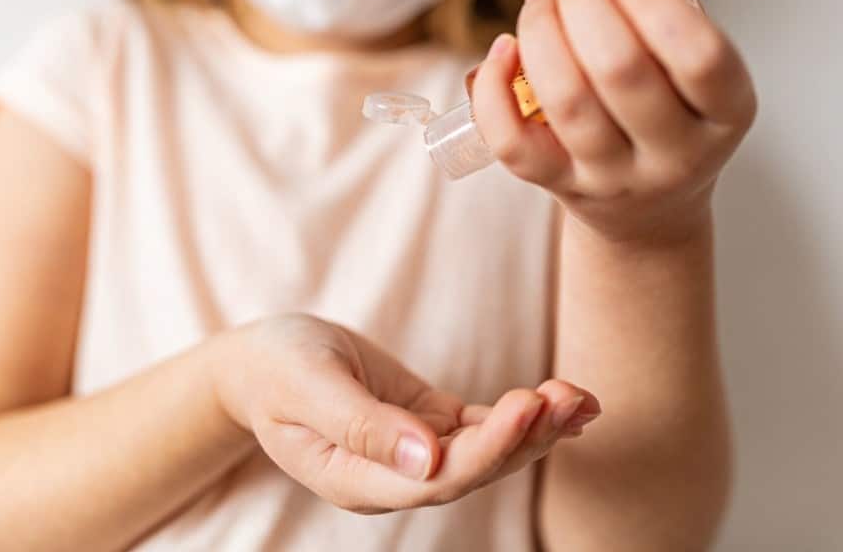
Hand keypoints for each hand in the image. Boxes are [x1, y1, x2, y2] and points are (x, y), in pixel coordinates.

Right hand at [212, 314, 599, 513]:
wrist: (262, 361)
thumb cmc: (275, 367)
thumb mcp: (307, 385)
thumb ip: (361, 426)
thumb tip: (426, 461)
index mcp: (356, 478)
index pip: (435, 480)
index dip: (486, 449)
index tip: (523, 405)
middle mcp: (393, 477)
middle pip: (472, 471)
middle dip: (525, 437)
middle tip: (567, 396)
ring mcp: (414, 453)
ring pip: (485, 452)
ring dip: (536, 428)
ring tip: (581, 398)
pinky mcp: (428, 424)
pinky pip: (482, 427)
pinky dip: (523, 416)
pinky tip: (567, 403)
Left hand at [472, 0, 755, 245]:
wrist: (647, 209)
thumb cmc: (667, 107)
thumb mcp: (689, 58)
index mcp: (726, 113)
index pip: (700, 57)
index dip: (654, 2)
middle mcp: (675, 156)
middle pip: (622, 71)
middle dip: (585, 4)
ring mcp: (613, 178)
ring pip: (567, 101)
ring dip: (542, 32)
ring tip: (541, 0)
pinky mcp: (559, 186)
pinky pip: (513, 143)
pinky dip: (496, 89)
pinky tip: (505, 50)